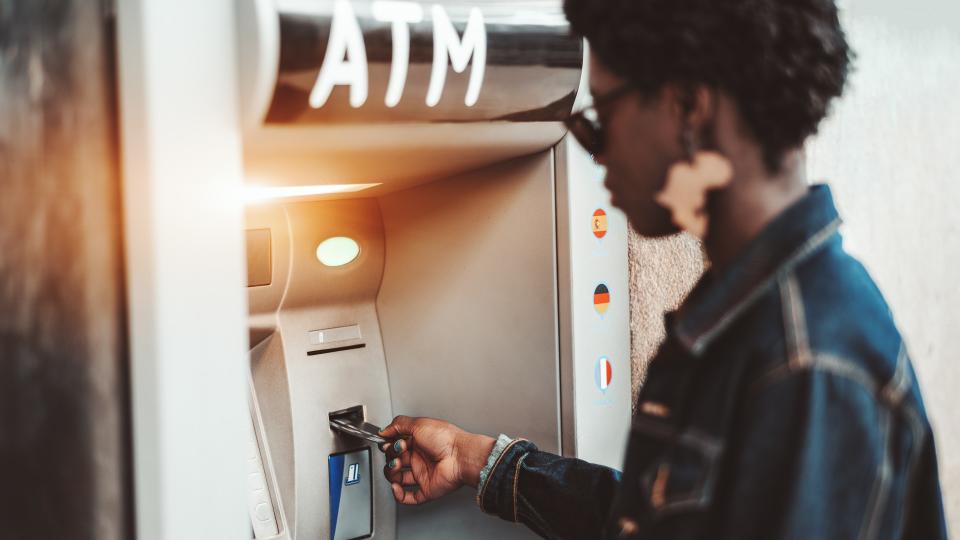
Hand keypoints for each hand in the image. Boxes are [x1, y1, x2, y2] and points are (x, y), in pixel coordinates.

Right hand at [379, 416, 495, 504]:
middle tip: (398, 451)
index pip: (397, 446)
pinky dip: (398, 494)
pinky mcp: (426, 489)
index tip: (387, 443)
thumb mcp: (419, 424)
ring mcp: (423, 474)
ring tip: (397, 465)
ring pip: (398, 478)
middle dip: (391, 456)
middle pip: (395, 461)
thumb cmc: (446, 439)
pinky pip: (408, 497)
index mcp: (419, 442)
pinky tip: (396, 486)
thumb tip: (384, 430)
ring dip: (391, 473)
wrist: (460, 455)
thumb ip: (399, 424)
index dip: (389, 445)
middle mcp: (420, 458)